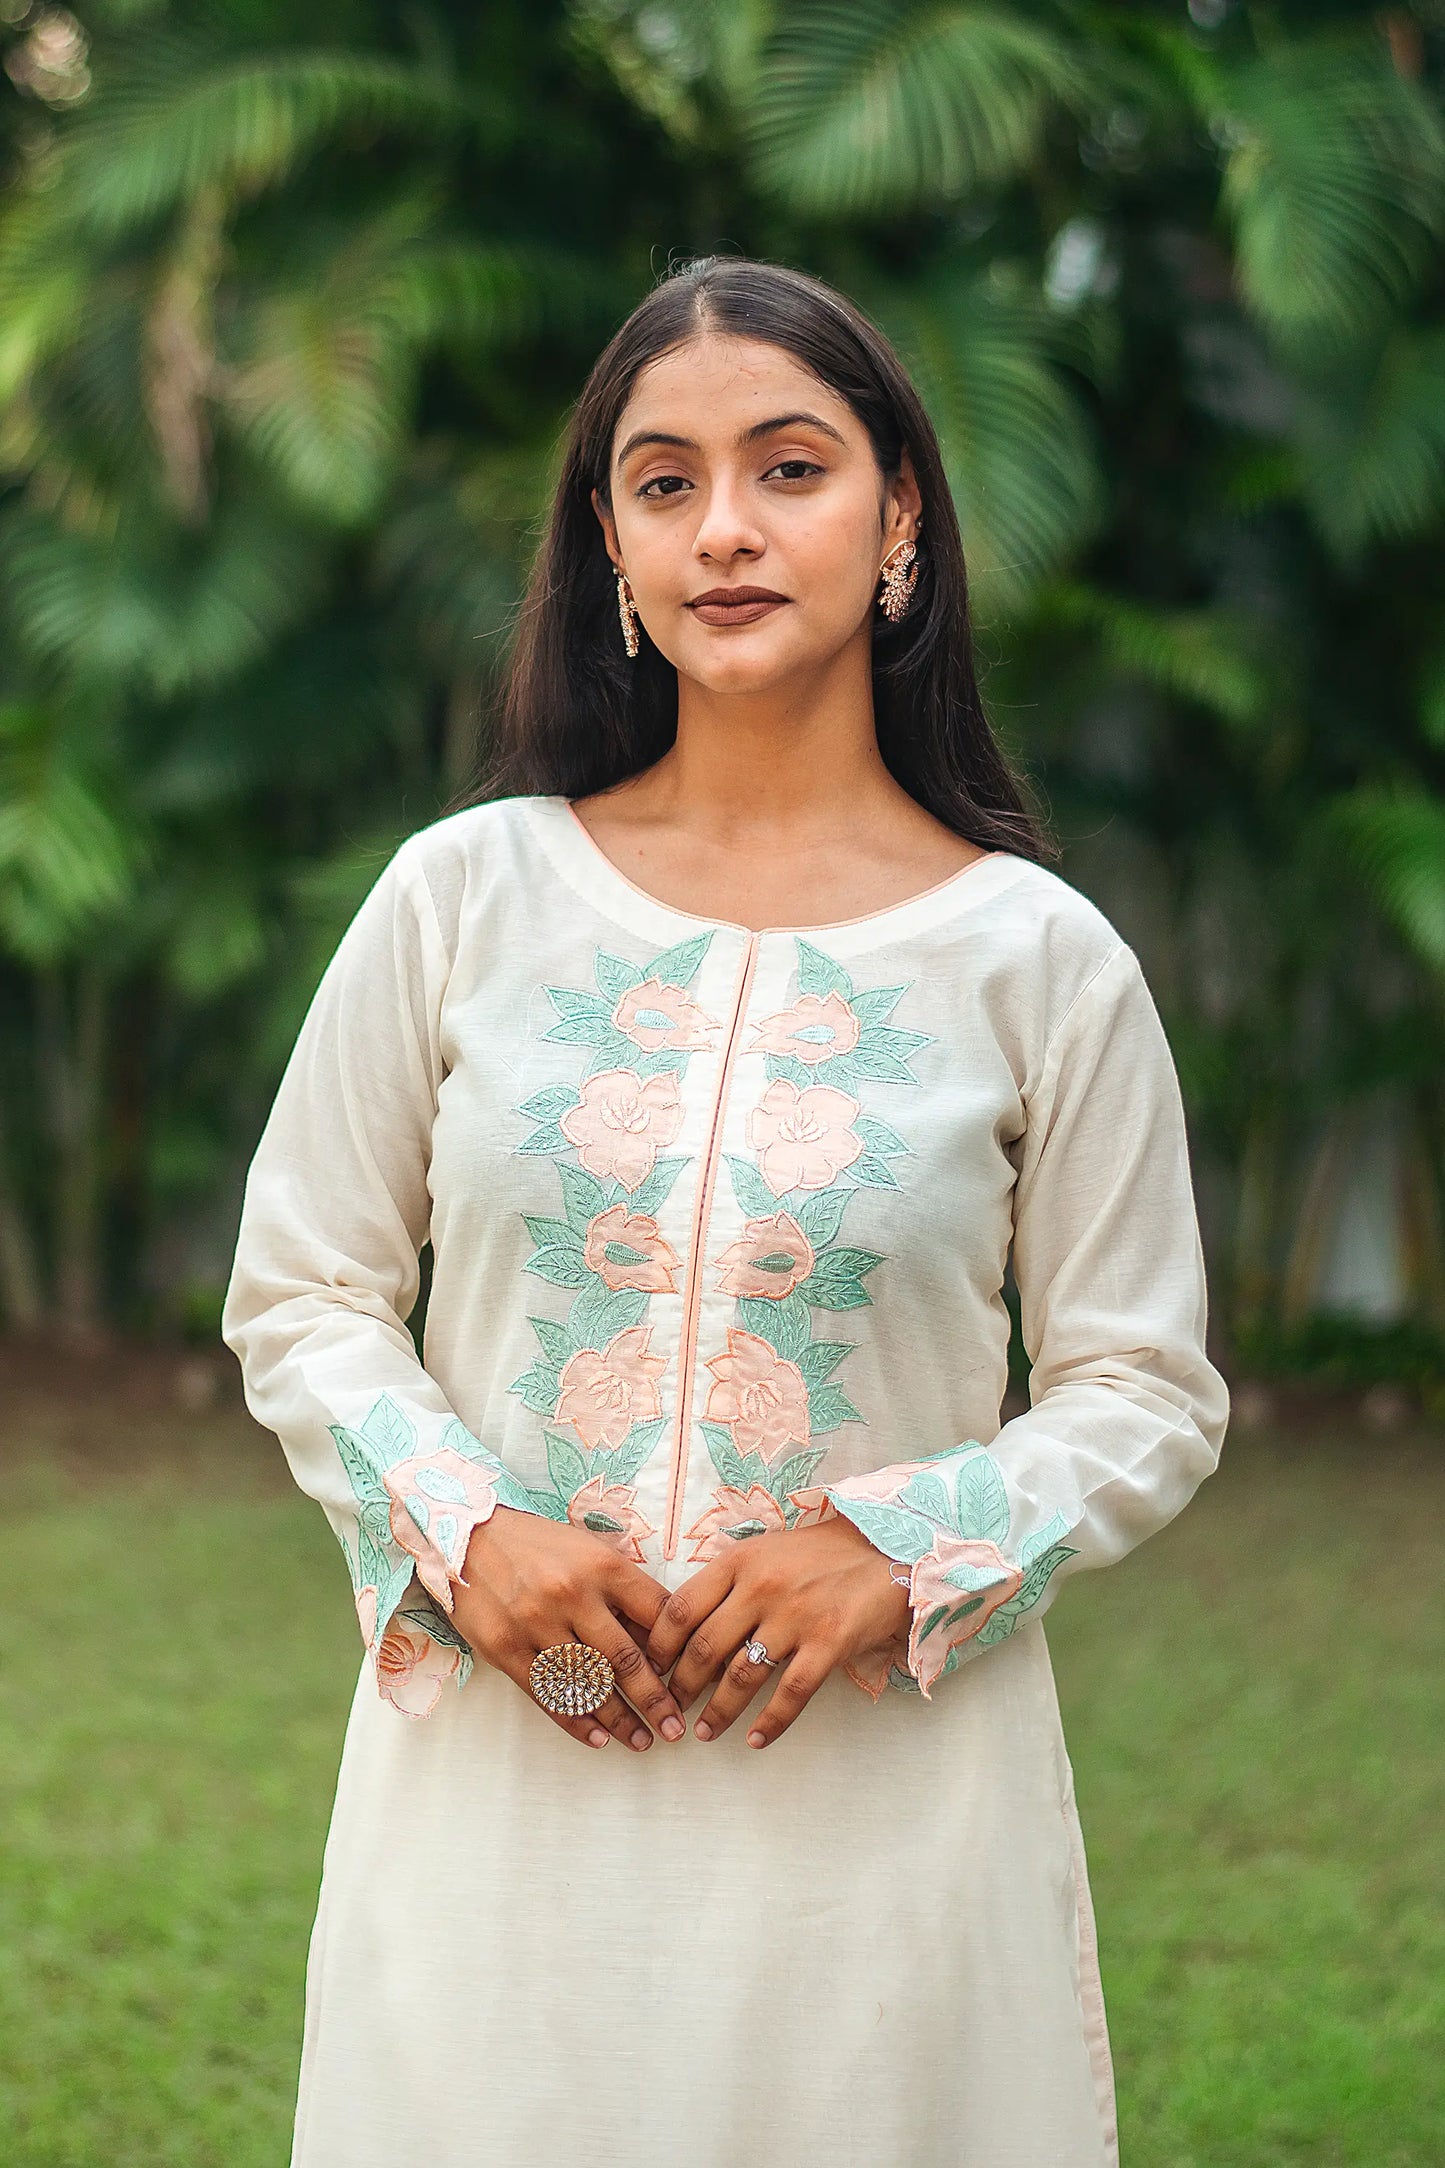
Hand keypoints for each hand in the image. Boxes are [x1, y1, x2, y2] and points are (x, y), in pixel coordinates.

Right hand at [455, 1506, 686, 1752]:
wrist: (467, 1537)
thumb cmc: (538, 1545)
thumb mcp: (588, 1550)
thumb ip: (622, 1590)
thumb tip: (658, 1640)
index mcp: (602, 1565)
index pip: (656, 1614)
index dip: (676, 1650)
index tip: (687, 1676)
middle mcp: (571, 1594)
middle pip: (625, 1659)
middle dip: (655, 1700)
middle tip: (675, 1729)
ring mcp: (536, 1623)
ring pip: (588, 1684)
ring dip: (620, 1720)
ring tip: (642, 1741)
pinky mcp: (504, 1647)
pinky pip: (548, 1695)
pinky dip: (576, 1721)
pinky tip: (599, 1738)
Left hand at [645, 1515, 911, 1748]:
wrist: (886, 1546)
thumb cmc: (820, 1552)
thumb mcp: (765, 1551)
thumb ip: (728, 1583)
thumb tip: (689, 1631)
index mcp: (739, 1561)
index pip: (681, 1608)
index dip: (658, 1646)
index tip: (650, 1670)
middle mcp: (761, 1588)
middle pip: (703, 1648)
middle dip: (680, 1687)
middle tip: (671, 1709)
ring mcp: (796, 1617)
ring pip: (741, 1676)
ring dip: (718, 1712)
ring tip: (705, 1732)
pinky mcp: (829, 1643)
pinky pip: (790, 1693)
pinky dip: (770, 1723)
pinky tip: (755, 1740)